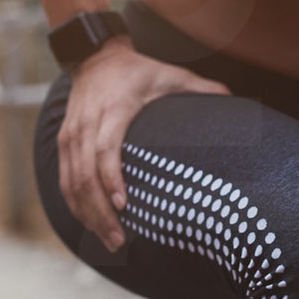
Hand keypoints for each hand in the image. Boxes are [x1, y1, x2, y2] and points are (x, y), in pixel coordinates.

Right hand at [57, 40, 229, 251]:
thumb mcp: (170, 74)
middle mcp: (86, 123)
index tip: (124, 205)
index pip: (105, 147)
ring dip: (88, 215)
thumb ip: (201, 88)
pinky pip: (64, 181)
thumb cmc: (138, 70)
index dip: (111, 178)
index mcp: (113, 108)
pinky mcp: (63, 143)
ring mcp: (70, 135)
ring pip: (71, 183)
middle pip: (84, 175)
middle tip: (120, 241)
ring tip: (110, 241)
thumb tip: (235, 101)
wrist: (94, 57)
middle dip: (100, 212)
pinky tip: (91, 225)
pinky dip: (75, 206)